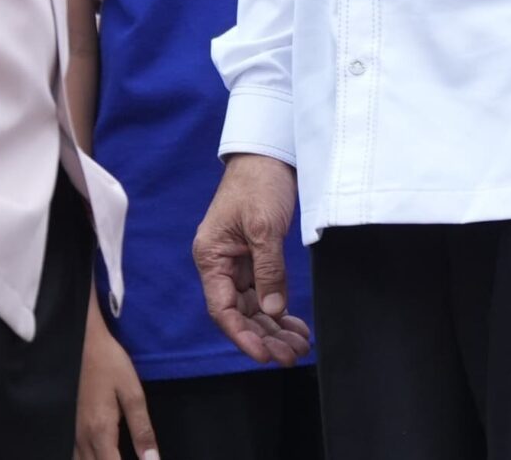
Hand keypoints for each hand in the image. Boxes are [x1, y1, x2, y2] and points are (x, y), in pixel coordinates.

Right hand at [75, 300, 158, 459]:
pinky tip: (100, 453)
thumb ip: (142, 429)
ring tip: (115, 455)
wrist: (82, 340)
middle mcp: (82, 438)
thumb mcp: (132, 393)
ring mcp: (72, 433)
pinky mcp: (68, 426)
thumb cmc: (109, 363)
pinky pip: (75, 454)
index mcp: (101, 432)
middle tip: (130, 456)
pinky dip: (88, 458)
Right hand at [191, 155, 311, 366]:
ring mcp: (238, 262)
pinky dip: (280, 311)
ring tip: (299, 347)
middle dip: (265, 337)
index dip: (242, 335)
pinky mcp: (255, 258)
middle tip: (291, 356)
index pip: (223, 309)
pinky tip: (295, 327)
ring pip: (254, 307)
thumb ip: (268, 271)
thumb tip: (272, 311)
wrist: (269, 154)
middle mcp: (221, 264)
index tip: (264, 354)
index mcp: (211, 257)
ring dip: (275, 329)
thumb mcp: (264, 226)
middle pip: (240, 313)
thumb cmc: (259, 183)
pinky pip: (265, 293)